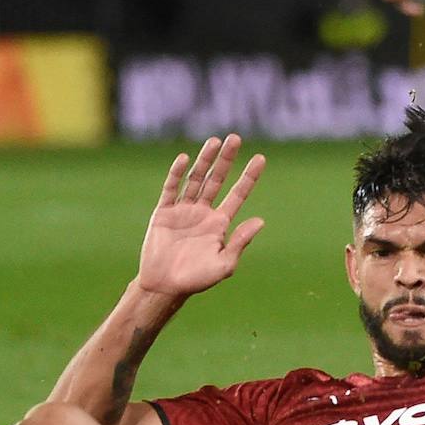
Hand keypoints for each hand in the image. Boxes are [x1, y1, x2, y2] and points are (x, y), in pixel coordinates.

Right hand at [136, 134, 265, 296]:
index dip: (248, 177)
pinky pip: (171, 189)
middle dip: (226, 160)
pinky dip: (176, 174)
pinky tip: (184, 159)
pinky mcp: (164, 212)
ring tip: (215, 141)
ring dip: (205, 160)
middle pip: (217, 180)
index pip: (238, 194)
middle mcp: (203, 212)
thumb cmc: (198, 279)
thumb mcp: (225, 264)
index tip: (260, 158)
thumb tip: (260, 221)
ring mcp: (183, 210)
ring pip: (195, 179)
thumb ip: (240, 242)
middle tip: (236, 138)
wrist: (166, 286)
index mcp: (220, 224)